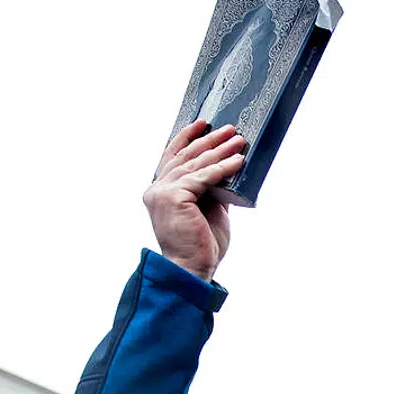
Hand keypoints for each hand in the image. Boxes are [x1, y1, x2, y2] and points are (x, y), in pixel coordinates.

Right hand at [144, 120, 247, 281]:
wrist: (193, 269)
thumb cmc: (201, 245)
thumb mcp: (209, 209)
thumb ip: (211, 188)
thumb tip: (227, 167)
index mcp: (160, 192)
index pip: (172, 157)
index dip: (186, 137)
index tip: (203, 124)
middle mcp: (156, 190)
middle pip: (185, 156)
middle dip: (209, 141)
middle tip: (230, 130)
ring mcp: (162, 193)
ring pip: (194, 164)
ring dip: (219, 150)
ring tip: (238, 141)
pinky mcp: (173, 198)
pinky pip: (202, 177)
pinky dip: (221, 168)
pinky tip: (237, 162)